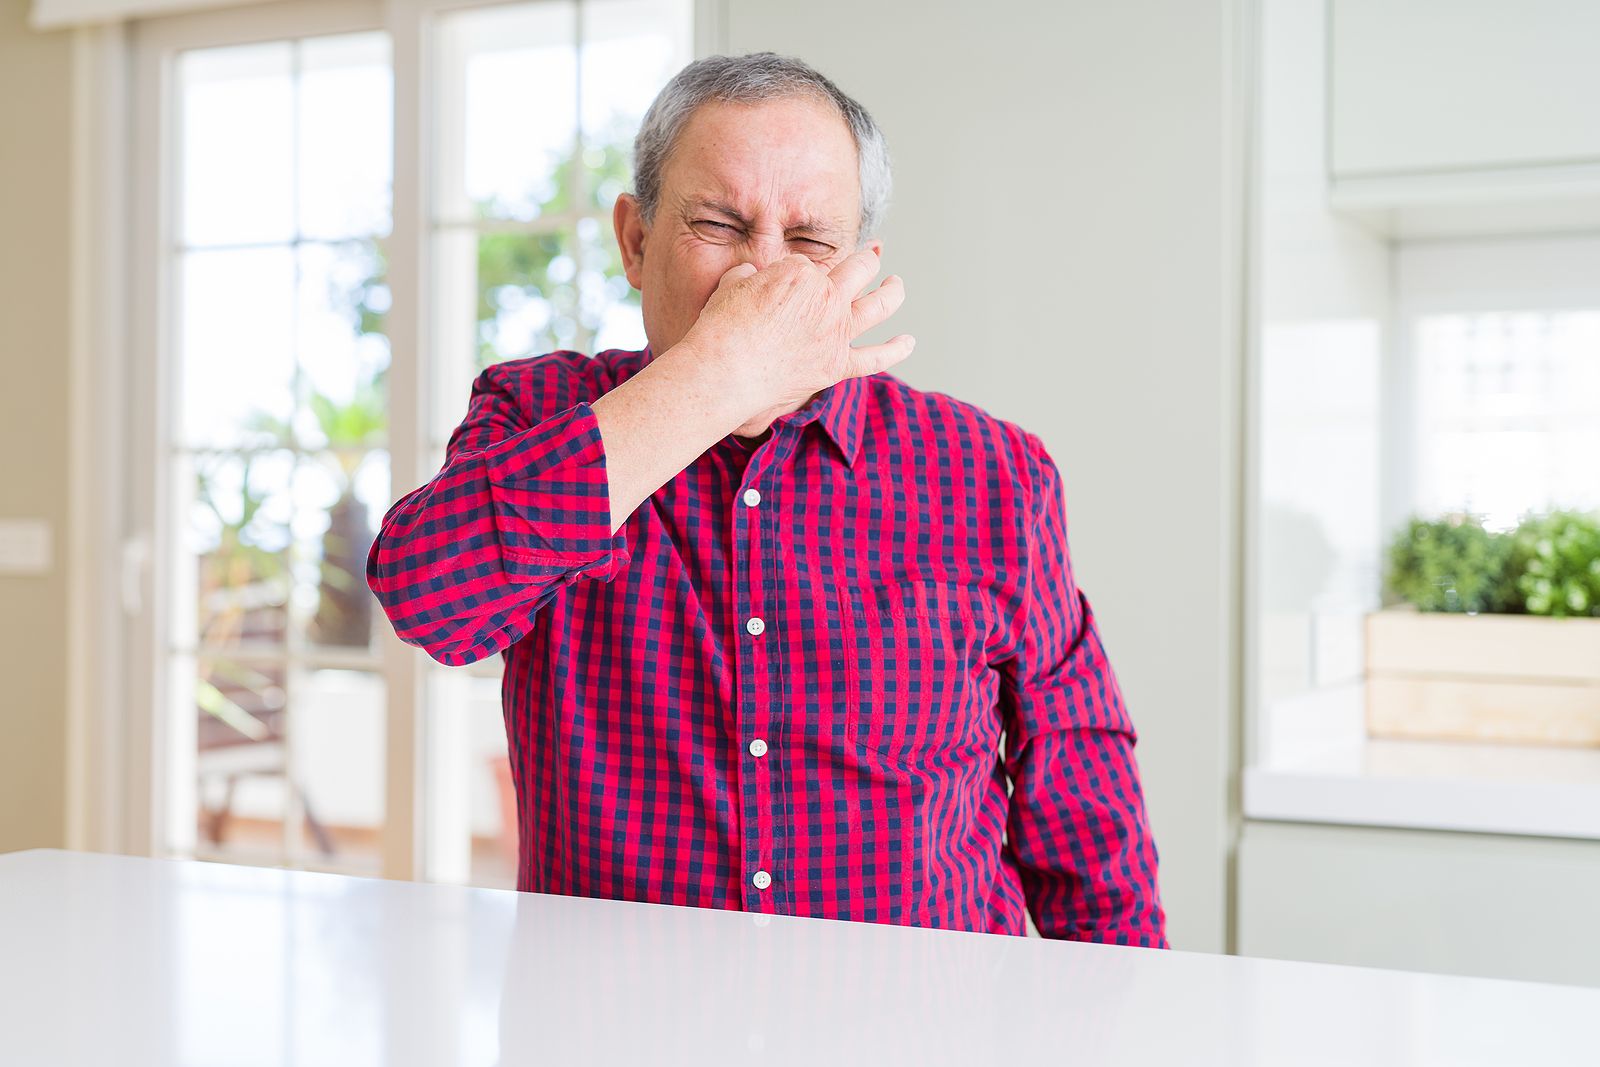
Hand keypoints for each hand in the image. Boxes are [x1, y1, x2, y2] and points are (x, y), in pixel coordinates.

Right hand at [678, 249, 914, 430]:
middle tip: (869, 259)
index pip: (807, 265)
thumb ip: (749, 275)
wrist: (726, 371)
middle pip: (858, 269)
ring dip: (893, 291)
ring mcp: (836, 332)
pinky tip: (908, 342)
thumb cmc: (721, 328)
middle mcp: (827, 297)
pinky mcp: (836, 365)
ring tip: (896, 285)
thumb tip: (751, 274)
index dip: (795, 273)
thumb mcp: (731, 284)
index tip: (783, 285)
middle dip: (865, 261)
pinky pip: (875, 358)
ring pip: (880, 305)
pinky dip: (895, 350)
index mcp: (801, 272)